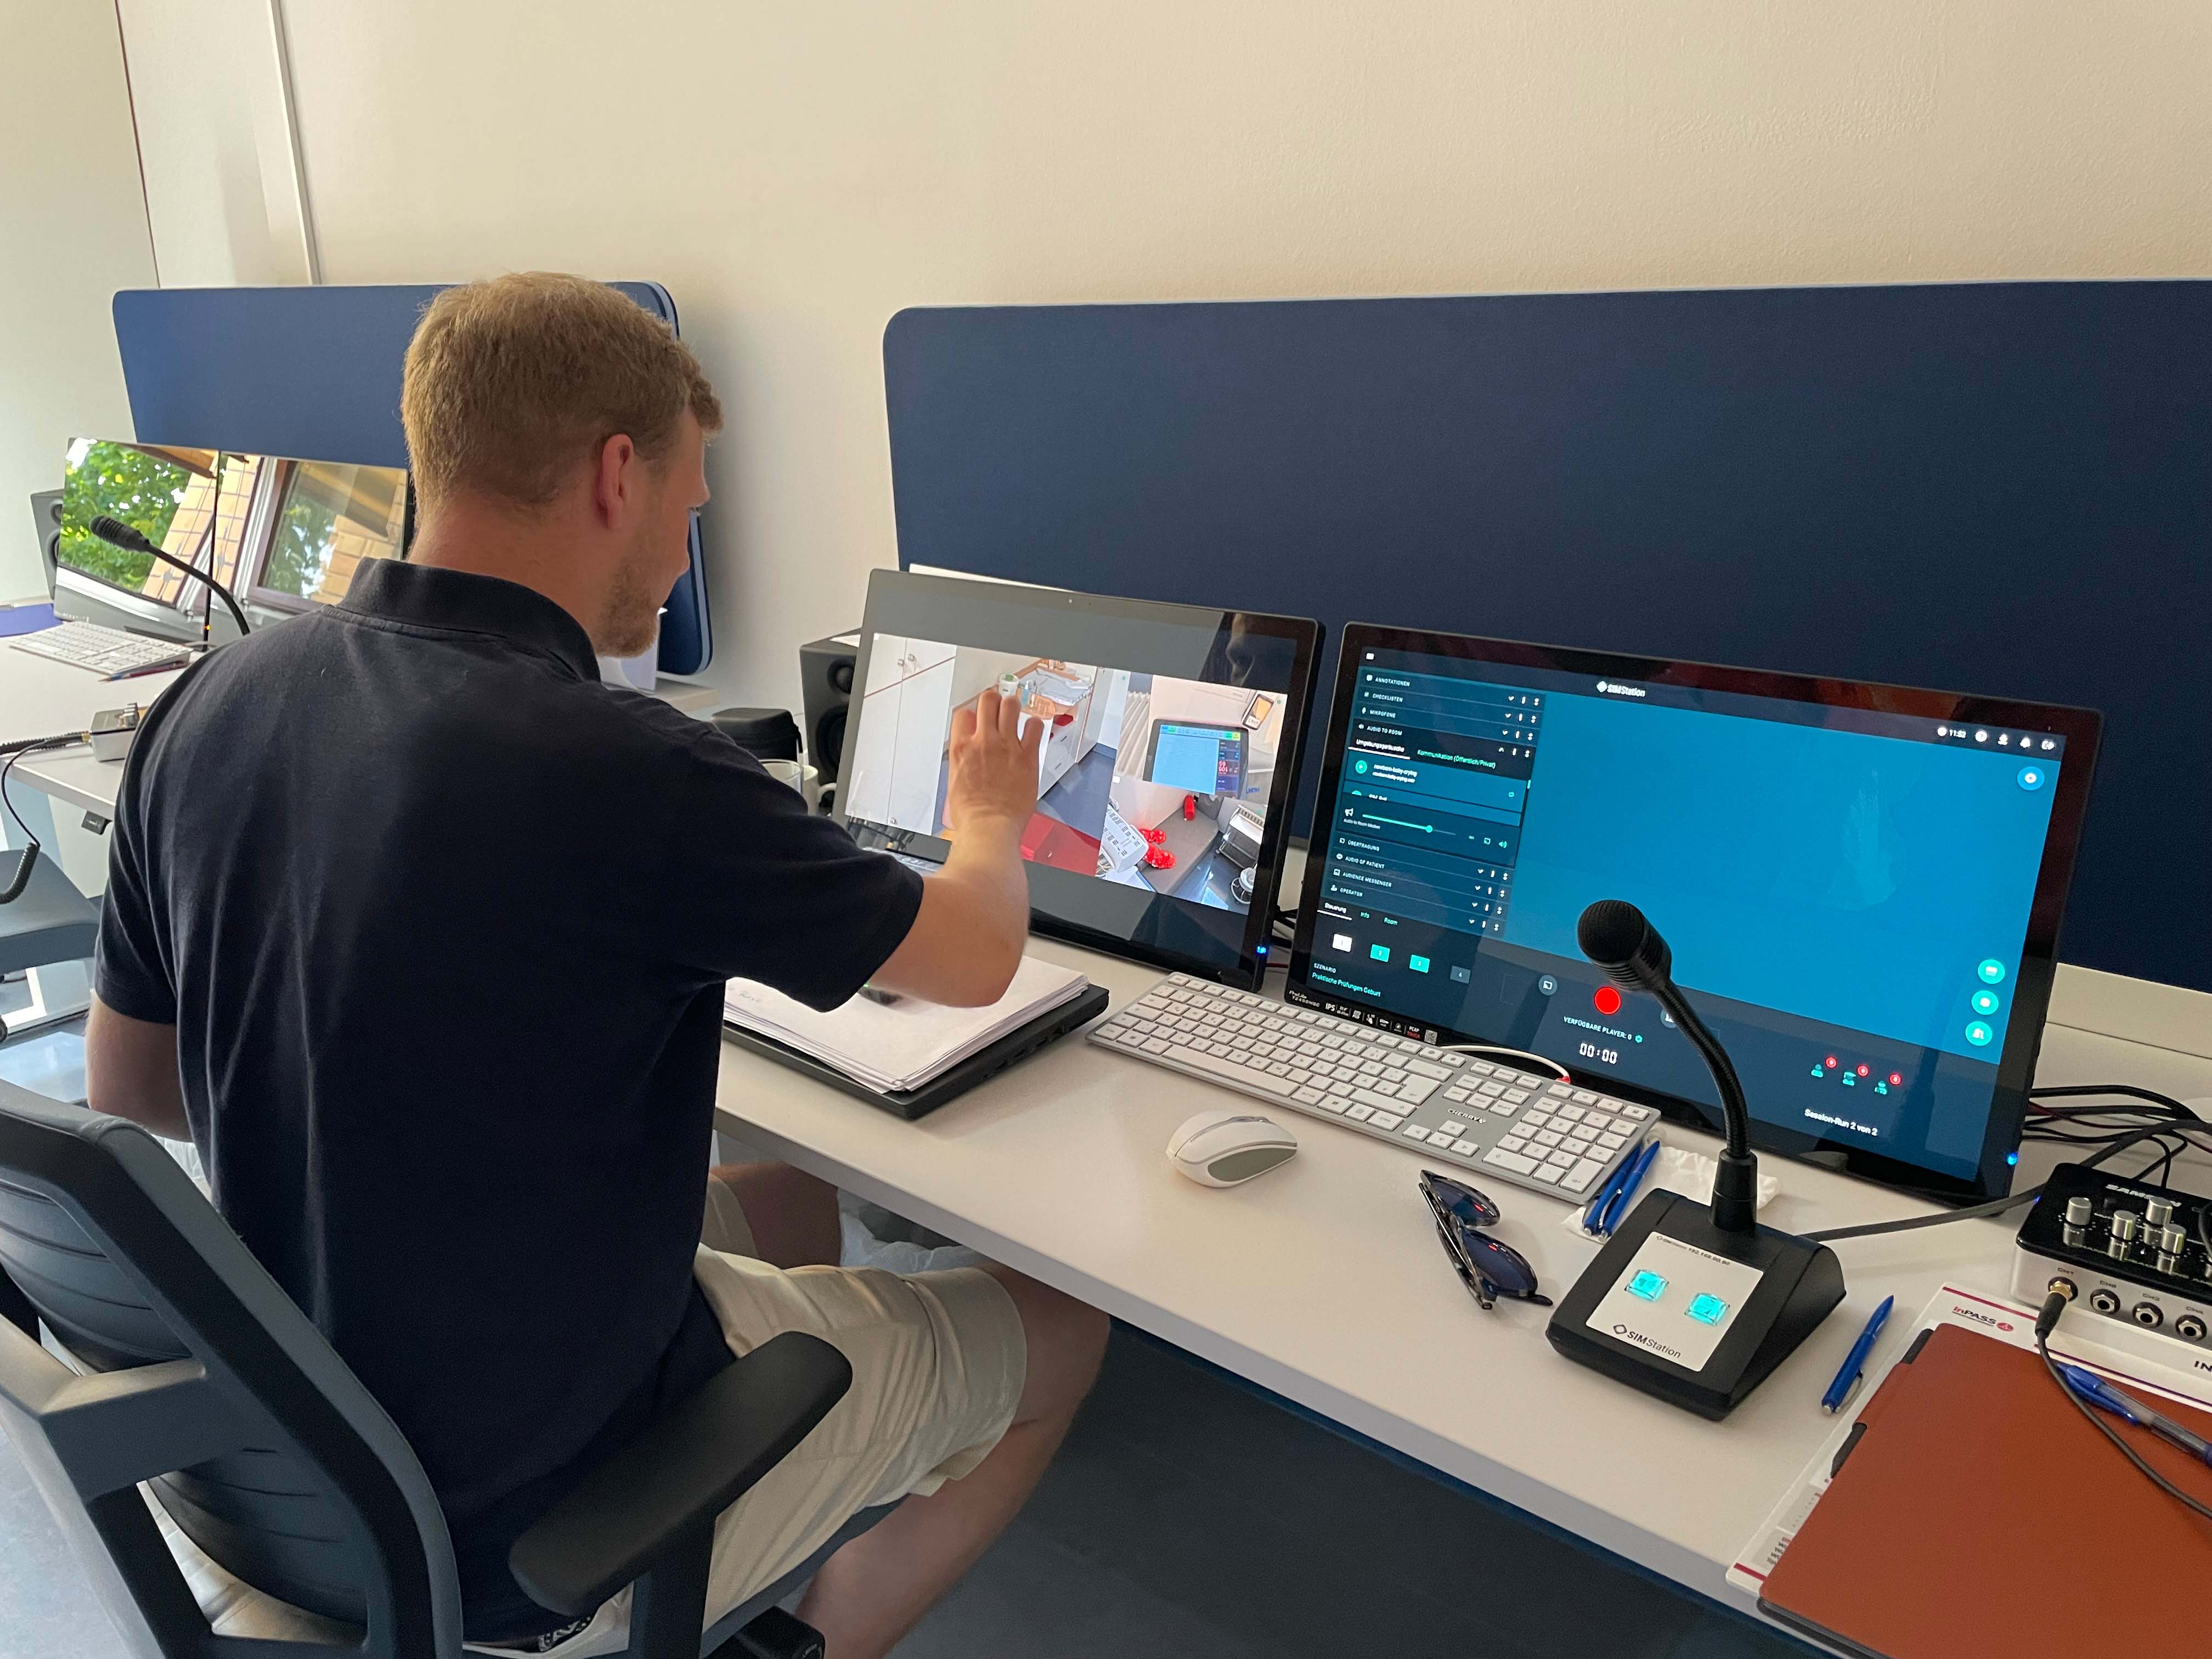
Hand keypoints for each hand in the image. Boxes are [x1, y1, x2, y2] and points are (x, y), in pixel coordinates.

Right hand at [944, 688, 1042, 839]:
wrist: (989, 827)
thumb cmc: (972, 814)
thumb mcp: (954, 782)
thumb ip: (962, 761)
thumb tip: (967, 753)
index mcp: (962, 748)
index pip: (963, 714)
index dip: (970, 715)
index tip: (975, 720)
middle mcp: (984, 741)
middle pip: (987, 700)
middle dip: (992, 701)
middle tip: (996, 708)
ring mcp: (1007, 746)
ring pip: (1010, 705)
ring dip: (1012, 707)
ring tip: (1014, 714)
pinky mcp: (1028, 756)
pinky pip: (1034, 726)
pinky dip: (1033, 725)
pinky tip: (1031, 730)